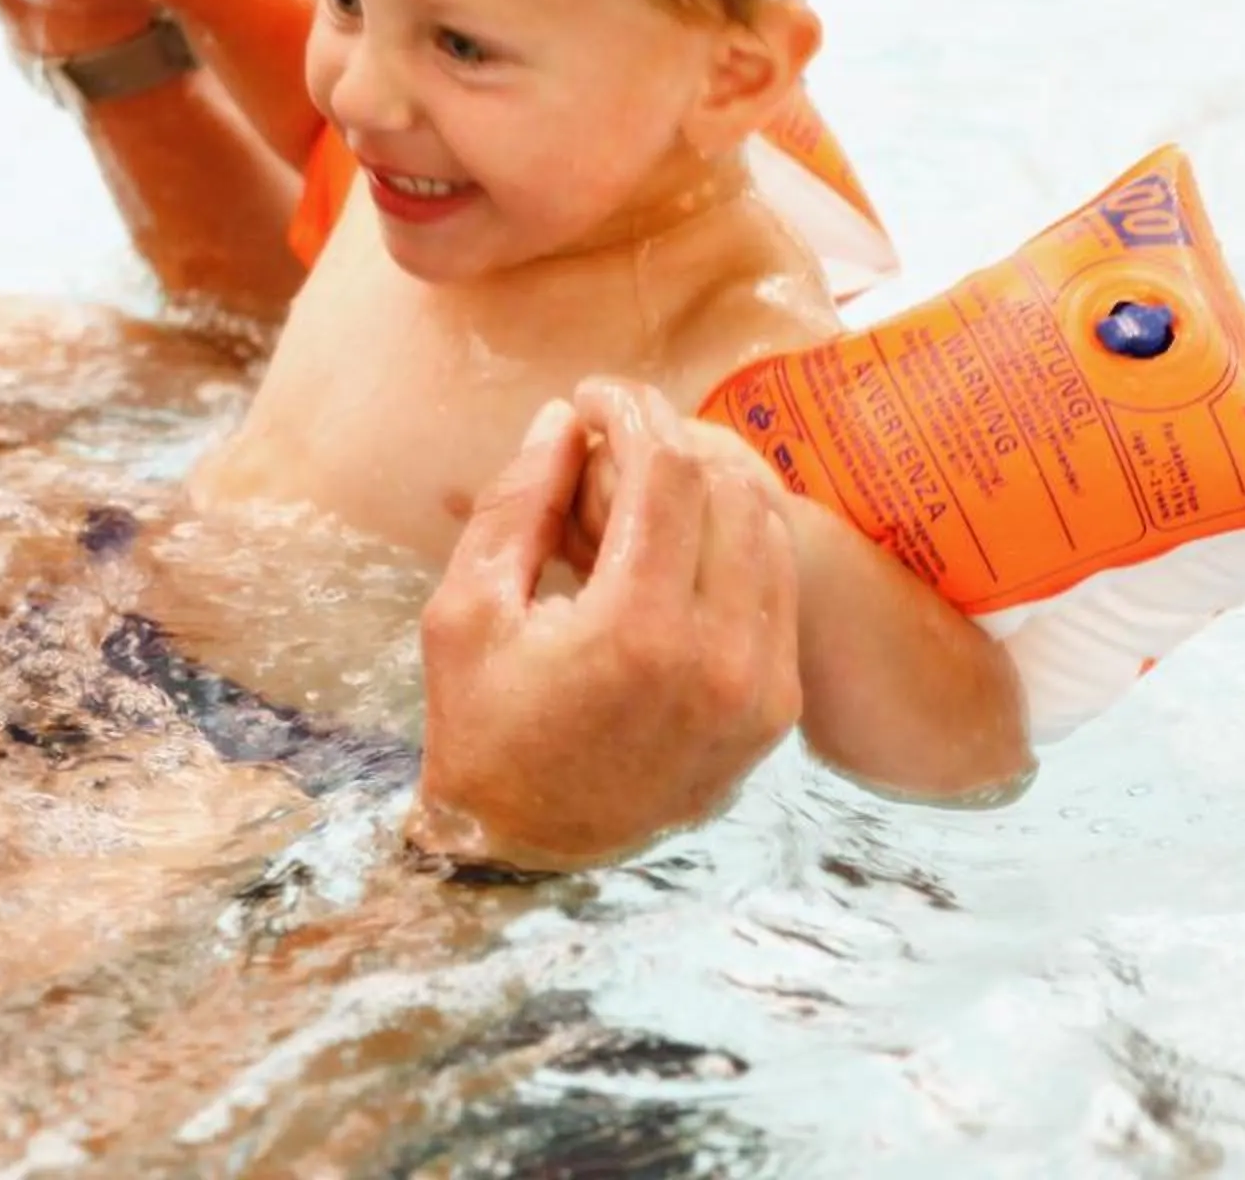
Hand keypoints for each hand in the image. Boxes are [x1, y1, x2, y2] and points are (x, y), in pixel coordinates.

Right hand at [411, 379, 802, 870]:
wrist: (526, 849)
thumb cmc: (480, 726)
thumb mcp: (465, 608)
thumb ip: (517, 503)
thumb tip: (563, 418)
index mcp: (636, 632)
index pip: (668, 472)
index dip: (631, 410)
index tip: (593, 394)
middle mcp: (719, 660)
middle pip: (730, 489)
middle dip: (672, 440)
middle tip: (616, 433)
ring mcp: (760, 691)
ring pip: (769, 532)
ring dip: (714, 485)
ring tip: (651, 482)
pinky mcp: (777, 712)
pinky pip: (779, 591)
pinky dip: (739, 544)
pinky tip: (685, 539)